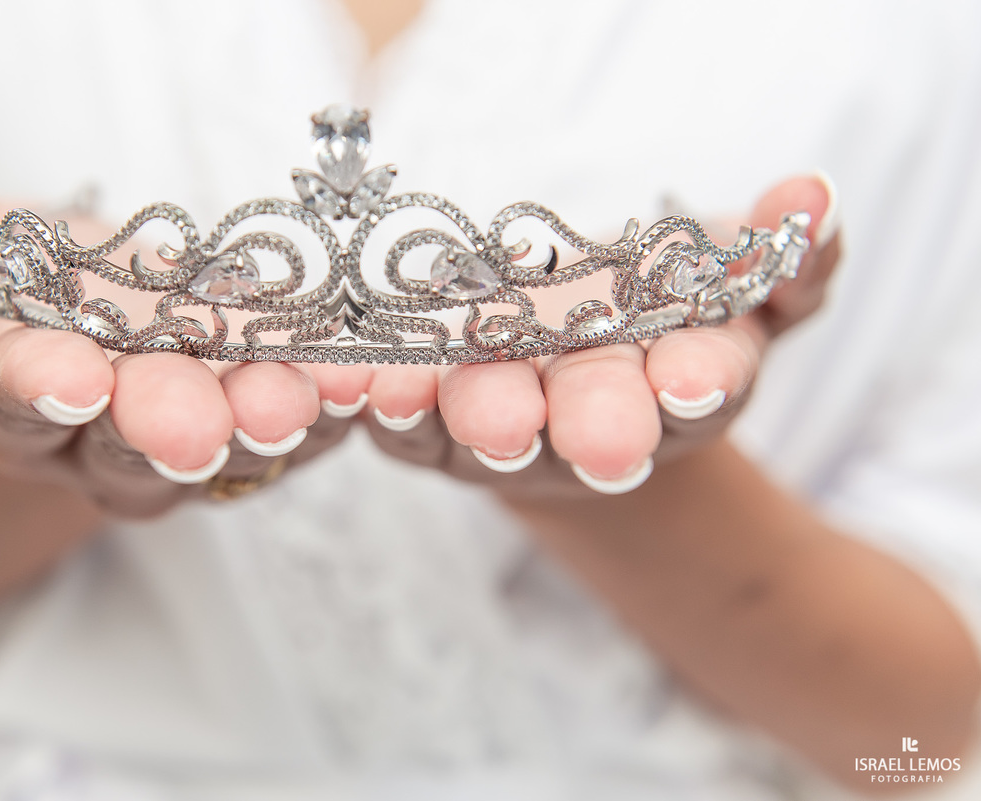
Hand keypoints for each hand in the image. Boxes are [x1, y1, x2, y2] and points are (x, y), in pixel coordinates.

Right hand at [0, 171, 370, 518]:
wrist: (110, 339)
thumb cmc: (33, 293)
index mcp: (26, 400)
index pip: (22, 400)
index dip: (39, 388)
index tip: (65, 374)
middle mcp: (107, 443)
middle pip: (133, 442)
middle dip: (164, 425)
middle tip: (194, 418)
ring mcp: (195, 449)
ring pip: (229, 448)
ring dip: (270, 418)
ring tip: (309, 391)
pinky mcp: (271, 438)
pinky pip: (308, 432)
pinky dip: (338, 406)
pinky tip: (368, 376)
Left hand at [357, 175, 841, 498]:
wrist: (564, 357)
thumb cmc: (658, 310)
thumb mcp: (731, 275)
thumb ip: (781, 252)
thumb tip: (811, 197)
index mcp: (672, 391)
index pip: (694, 390)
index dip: (694, 385)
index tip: (691, 380)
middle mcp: (585, 423)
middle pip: (587, 427)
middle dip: (589, 425)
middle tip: (591, 436)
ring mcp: (503, 430)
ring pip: (483, 428)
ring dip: (465, 414)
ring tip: (441, 400)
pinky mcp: (428, 427)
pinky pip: (403, 421)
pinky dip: (382, 401)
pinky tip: (361, 383)